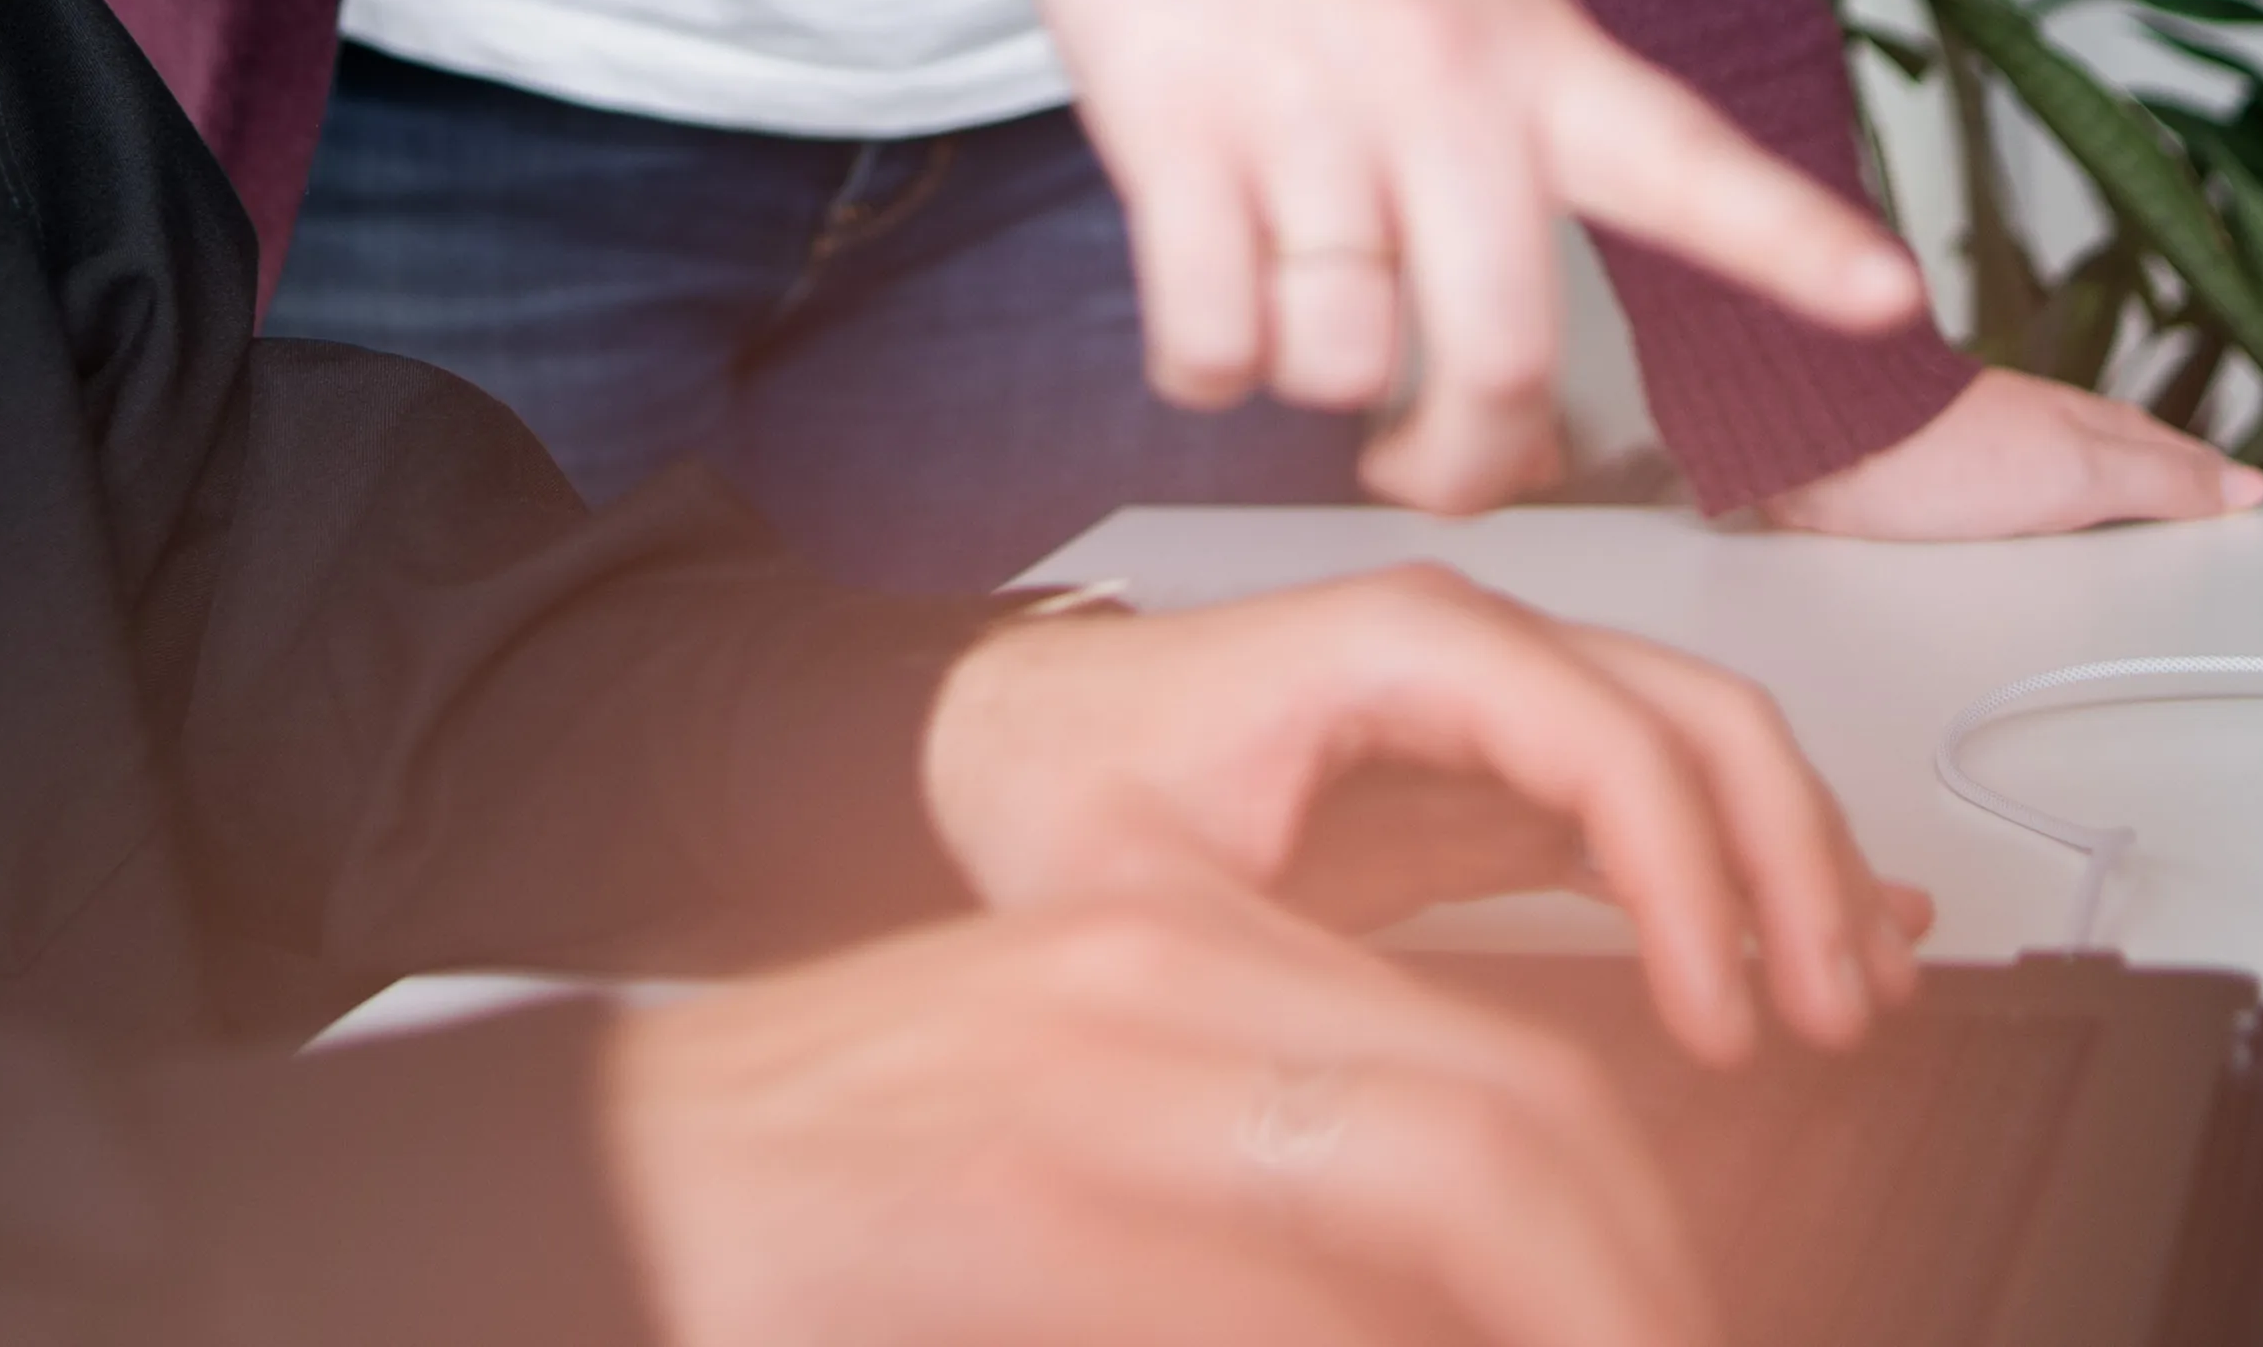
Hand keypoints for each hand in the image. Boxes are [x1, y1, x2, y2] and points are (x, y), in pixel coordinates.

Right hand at [602, 884, 1719, 1346]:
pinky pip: (1278, 1307)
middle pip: (1520, 1119)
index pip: (1508, 1070)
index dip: (1640, 1232)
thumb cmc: (828, 1190)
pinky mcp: (1019, 1206)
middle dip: (1644, 1282)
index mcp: (1189, 953)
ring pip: (1443, 1188)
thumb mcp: (1084, 1137)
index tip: (1685, 1319)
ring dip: (1575, 1304)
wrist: (578, 1181)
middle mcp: (1164, 987)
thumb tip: (1452, 1272)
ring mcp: (1093, 1094)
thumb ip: (1268, 1184)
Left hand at [915, 570, 1923, 1062]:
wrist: (1014, 731)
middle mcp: (1472, 647)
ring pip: (1706, 747)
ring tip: (1855, 992)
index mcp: (1400, 646)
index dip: (1690, 882)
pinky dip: (1747, 866)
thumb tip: (1407, 1084)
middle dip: (1792, 865)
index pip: (1610, 741)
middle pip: (1700, 718)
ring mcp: (1500, 697)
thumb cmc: (1063, 779)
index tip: (1721, 1022)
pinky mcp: (1501, 764)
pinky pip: (1661, 793)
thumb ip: (1278, 958)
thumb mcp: (1143, 881)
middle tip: (1835, 1013)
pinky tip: (1814, 941)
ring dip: (1796, 864)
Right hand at [981, 0, 1925, 514]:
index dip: (1792, 240)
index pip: (1686, 160)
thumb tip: (1508, 403)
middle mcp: (1437, 88)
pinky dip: (1205, 368)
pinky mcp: (1175, 140)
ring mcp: (1304, 115)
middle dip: (1463, 462)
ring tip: (1289, 302)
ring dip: (1305, 379)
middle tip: (1431, 470)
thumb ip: (1518, 158)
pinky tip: (1210, 310)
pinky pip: (1210, 344)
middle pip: (1495, 354)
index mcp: (1534, 54)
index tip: (1886, 297)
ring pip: (1334, 363)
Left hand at [1742, 367, 2262, 537]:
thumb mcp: (2079, 468)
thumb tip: (2244, 483)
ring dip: (2072, 512)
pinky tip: (1999, 552)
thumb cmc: (1940, 447)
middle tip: (2186, 511)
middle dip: (2141, 488)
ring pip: (2037, 490)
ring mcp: (1960, 462)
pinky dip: (2006, 535)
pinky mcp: (1906, 495)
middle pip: (2098, 463)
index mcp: (2069, 425)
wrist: (1814, 448)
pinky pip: (1977, 520)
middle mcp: (2017, 435)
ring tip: (2107, 541)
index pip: (2155, 451)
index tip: (2236, 493)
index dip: (2198, 475)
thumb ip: (2158, 477)